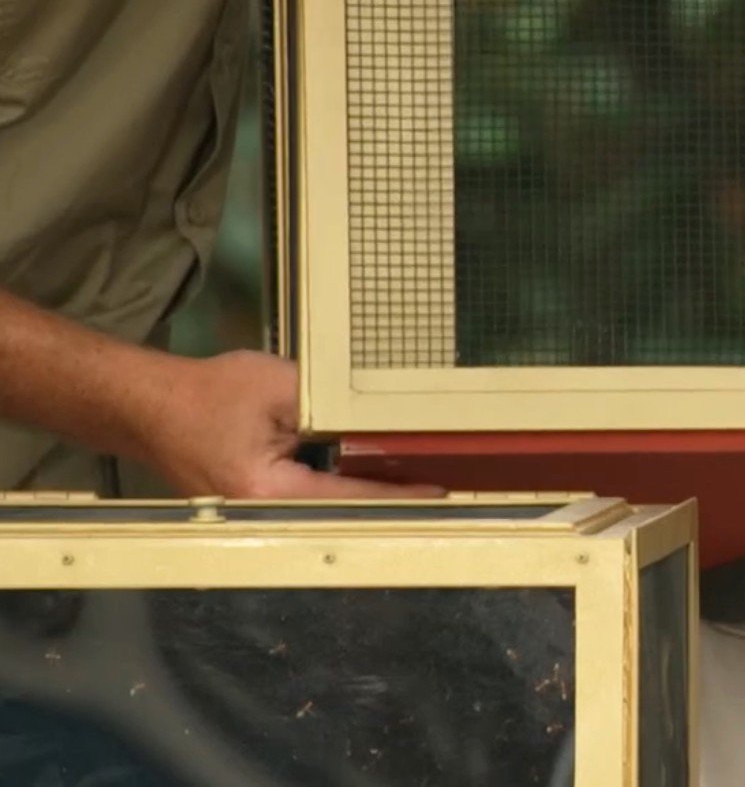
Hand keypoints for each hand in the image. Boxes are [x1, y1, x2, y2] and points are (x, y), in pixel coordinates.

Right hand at [134, 351, 443, 498]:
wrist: (147, 405)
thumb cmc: (207, 394)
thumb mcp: (280, 387)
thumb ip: (331, 406)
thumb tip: (377, 423)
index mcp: (268, 493)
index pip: (349, 498)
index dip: (399, 494)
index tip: (440, 491)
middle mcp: (263, 515)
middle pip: (341, 514)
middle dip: (389, 501)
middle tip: (440, 487)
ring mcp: (257, 515)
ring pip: (326, 511)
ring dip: (366, 497)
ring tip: (416, 482)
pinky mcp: (256, 504)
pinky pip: (309, 502)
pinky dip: (341, 490)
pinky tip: (372, 475)